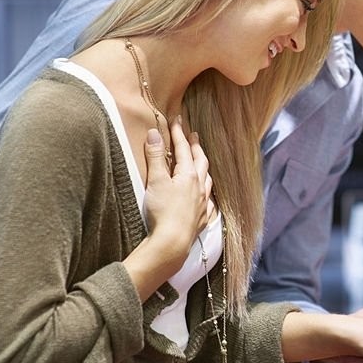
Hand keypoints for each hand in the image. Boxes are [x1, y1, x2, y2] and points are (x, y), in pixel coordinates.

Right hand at [141, 119, 212, 268]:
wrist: (172, 242)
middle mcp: (200, 186)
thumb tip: (154, 133)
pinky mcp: (202, 218)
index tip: (177, 120)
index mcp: (188, 175)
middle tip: (194, 136)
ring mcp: (203, 202)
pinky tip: (206, 196)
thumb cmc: (163, 211)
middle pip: (201, 161)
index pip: (184, 149)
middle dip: (196, 147)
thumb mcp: (155, 181)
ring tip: (201, 162)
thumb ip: (155, 157)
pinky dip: (207, 193)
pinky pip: (208, 201)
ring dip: (203, 168)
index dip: (179, 134)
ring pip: (207, 179)